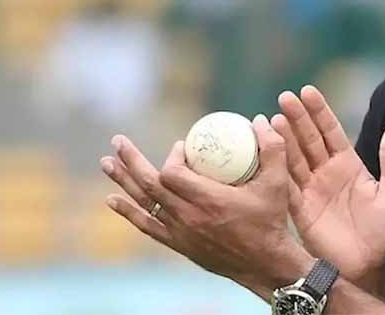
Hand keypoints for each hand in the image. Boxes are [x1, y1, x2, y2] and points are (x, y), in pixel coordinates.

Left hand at [100, 116, 313, 299]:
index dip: (172, 157)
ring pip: (144, 203)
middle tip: (119, 141)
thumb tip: (261, 120)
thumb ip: (272, 149)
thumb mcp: (278, 183)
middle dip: (132, 160)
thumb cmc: (271, 221)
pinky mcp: (178, 243)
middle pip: (150, 184)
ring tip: (106, 162)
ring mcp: (180, 231)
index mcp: (209, 200)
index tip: (182, 147)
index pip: (173, 174)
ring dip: (123, 181)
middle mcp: (188, 216)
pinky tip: (112, 199)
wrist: (263, 263)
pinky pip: (146, 226)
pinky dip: (128, 212)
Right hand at [273, 85, 384, 282]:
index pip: (331, 131)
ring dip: (284, 138)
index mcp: (348, 164)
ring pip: (294, 157)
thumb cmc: (384, 232)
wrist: (368, 266)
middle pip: (309, 139)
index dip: (320, 111)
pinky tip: (268, 150)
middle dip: (297, 118)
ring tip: (273, 117)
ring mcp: (311, 189)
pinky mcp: (300, 208)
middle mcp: (326, 172)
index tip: (308, 91)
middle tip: (285, 96)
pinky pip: (286, 184)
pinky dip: (277, 167)